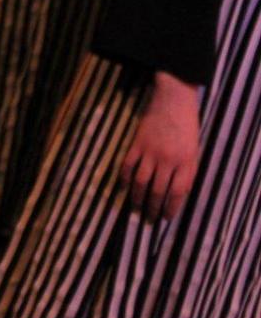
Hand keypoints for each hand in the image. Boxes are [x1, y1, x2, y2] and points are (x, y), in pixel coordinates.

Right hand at [120, 72, 199, 220]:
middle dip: (153, 207)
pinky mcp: (137, 143)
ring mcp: (151, 151)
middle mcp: (169, 159)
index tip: (166, 217)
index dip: (171, 208)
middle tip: (149, 217)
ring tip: (135, 206)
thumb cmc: (187, 126)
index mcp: (187, 162)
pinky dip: (124, 178)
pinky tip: (124, 186)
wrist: (174, 100)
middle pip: (158, 190)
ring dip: (137, 197)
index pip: (178, 192)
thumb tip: (175, 192)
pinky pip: (128, 165)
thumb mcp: (193, 150)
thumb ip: (185, 170)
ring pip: (141, 181)